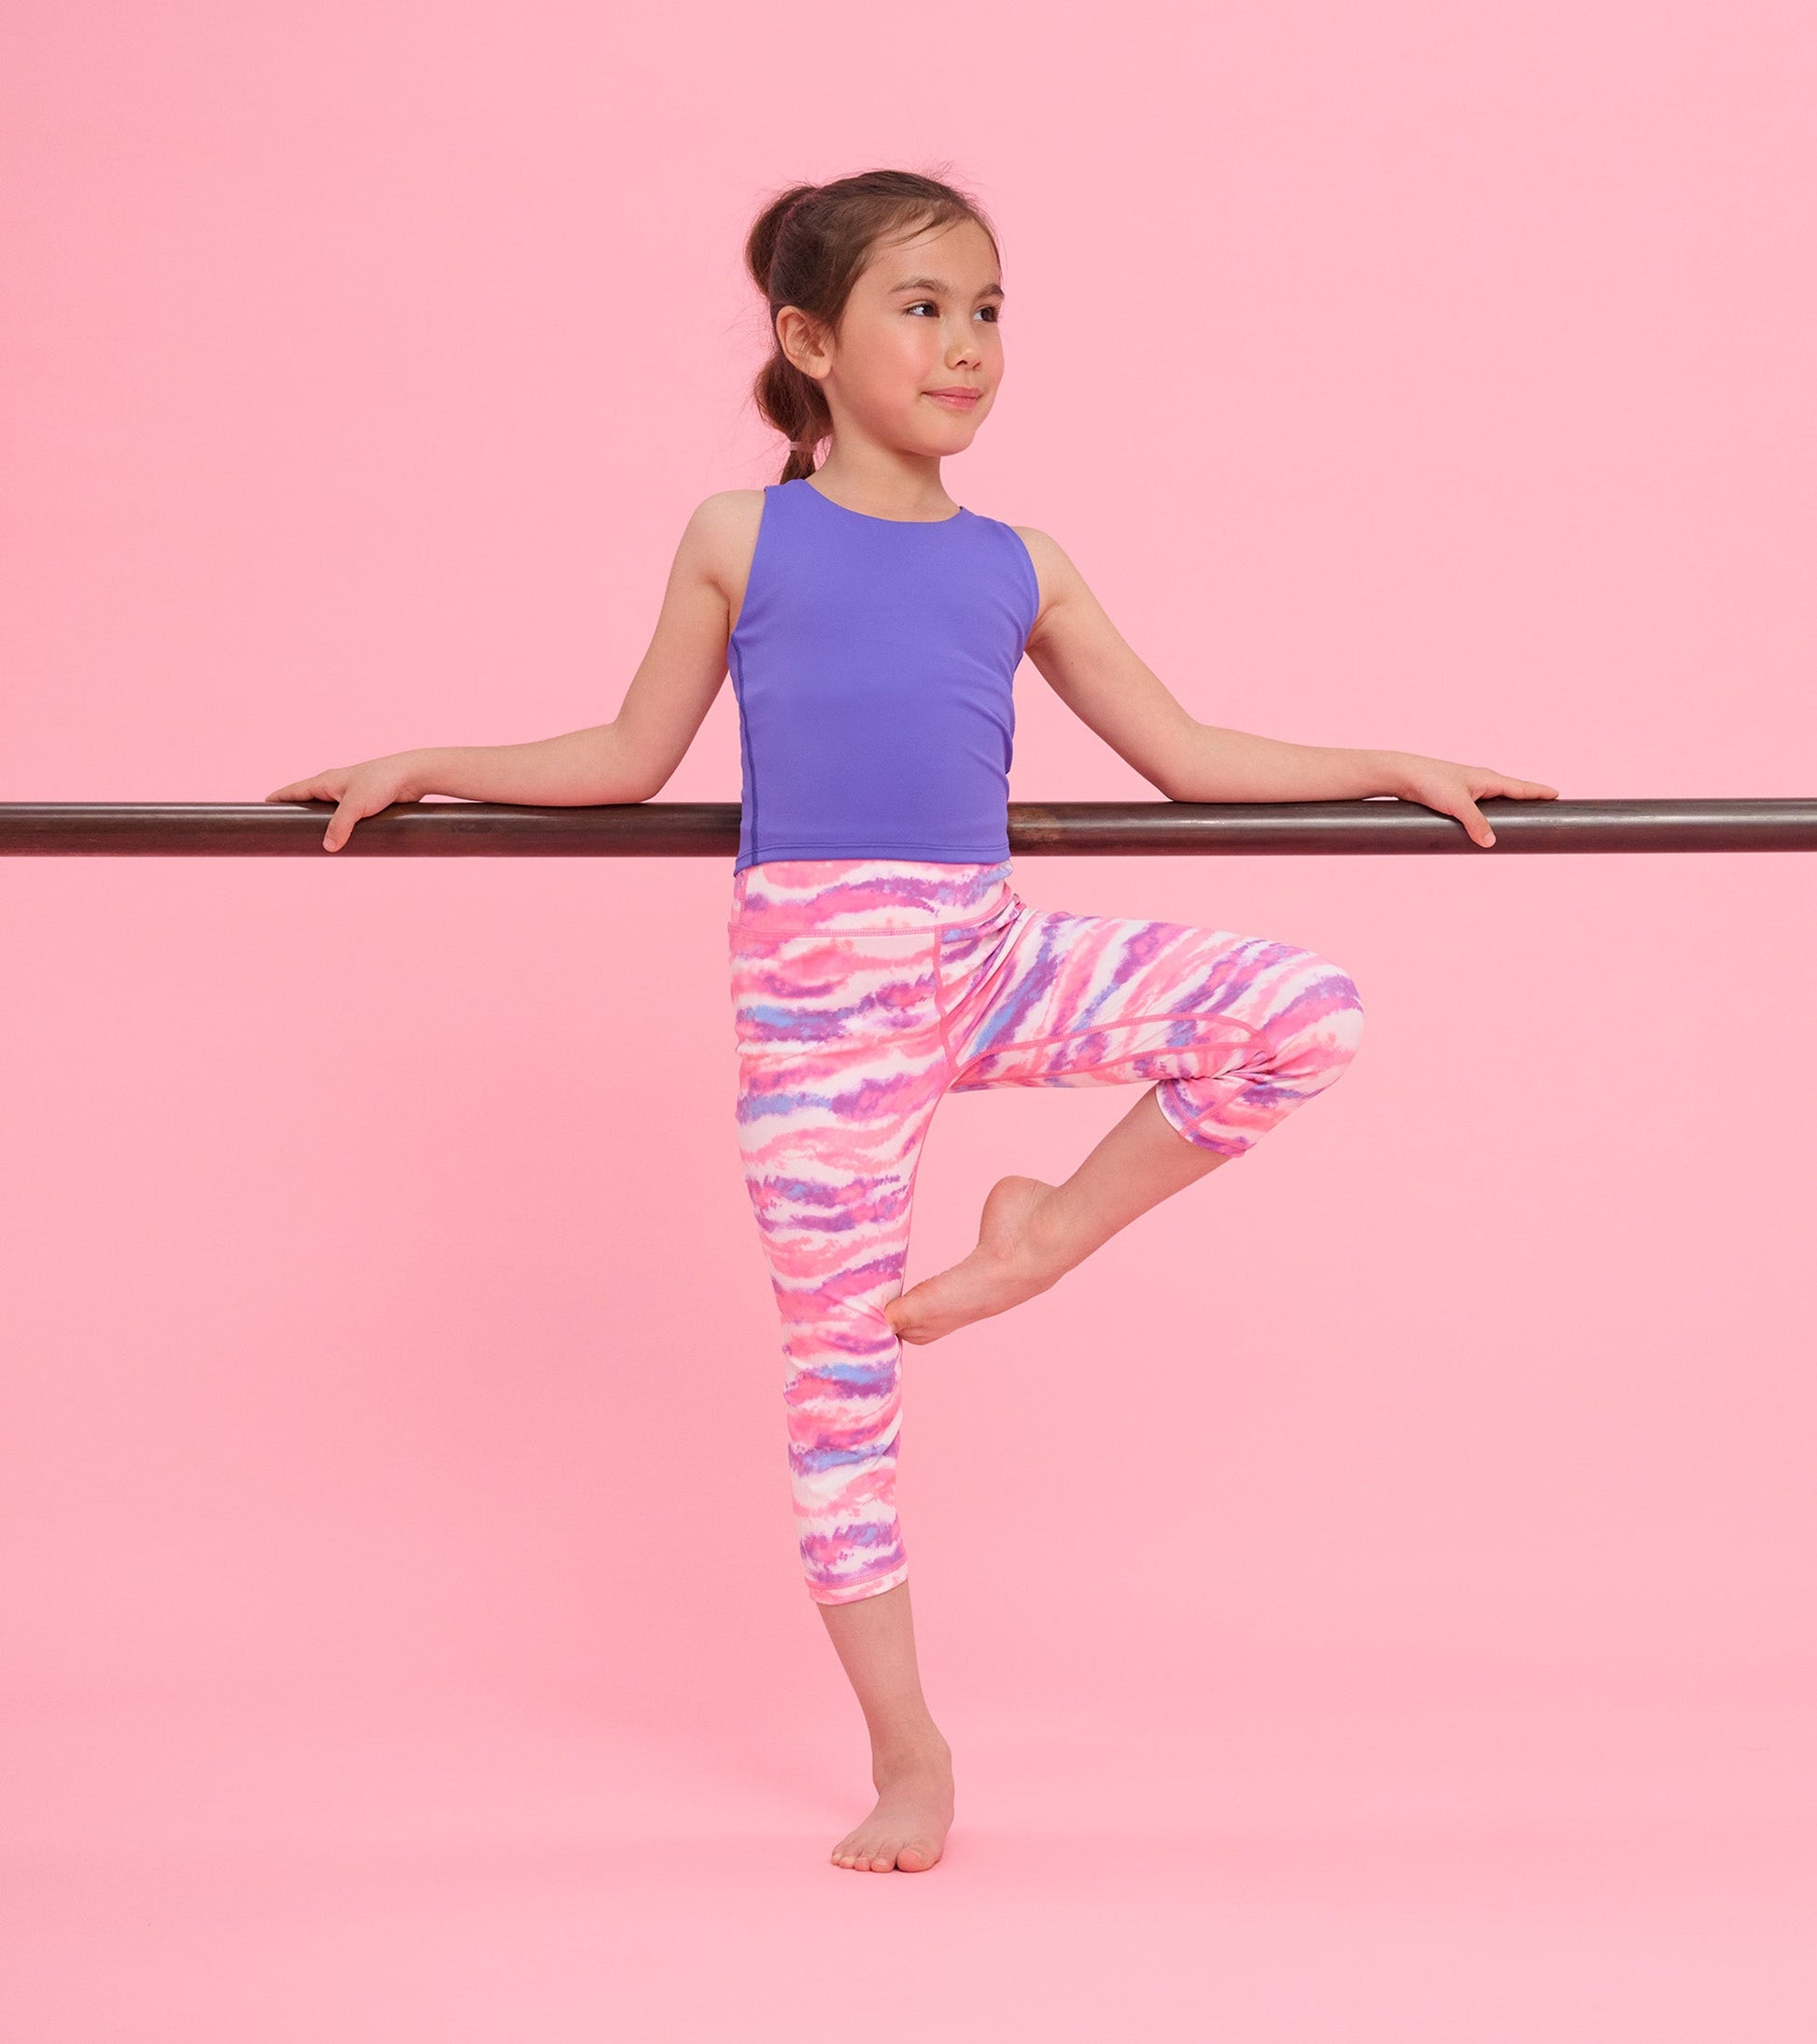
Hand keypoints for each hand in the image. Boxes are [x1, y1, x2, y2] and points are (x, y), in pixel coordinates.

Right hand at [264, 753, 423, 851]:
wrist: (412, 775)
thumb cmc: (382, 783)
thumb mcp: (356, 806)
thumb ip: (339, 826)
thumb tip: (327, 848)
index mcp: (324, 781)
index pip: (293, 791)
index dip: (277, 800)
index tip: (262, 808)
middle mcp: (334, 786)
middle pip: (307, 802)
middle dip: (296, 814)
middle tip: (283, 830)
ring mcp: (348, 793)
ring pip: (326, 810)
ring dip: (318, 822)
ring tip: (309, 839)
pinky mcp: (364, 802)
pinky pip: (343, 816)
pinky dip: (337, 825)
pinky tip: (339, 837)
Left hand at [1383, 751, 1559, 848]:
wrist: (1403, 775)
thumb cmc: (1431, 783)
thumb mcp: (1457, 805)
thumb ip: (1476, 823)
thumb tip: (1491, 843)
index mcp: (1489, 779)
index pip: (1522, 787)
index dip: (1540, 793)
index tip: (1558, 795)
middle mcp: (1482, 782)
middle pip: (1512, 793)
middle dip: (1528, 801)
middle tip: (1545, 809)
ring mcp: (1469, 789)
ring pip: (1496, 800)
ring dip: (1509, 808)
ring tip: (1521, 819)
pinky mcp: (1455, 797)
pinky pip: (1480, 806)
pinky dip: (1490, 813)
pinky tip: (1487, 822)